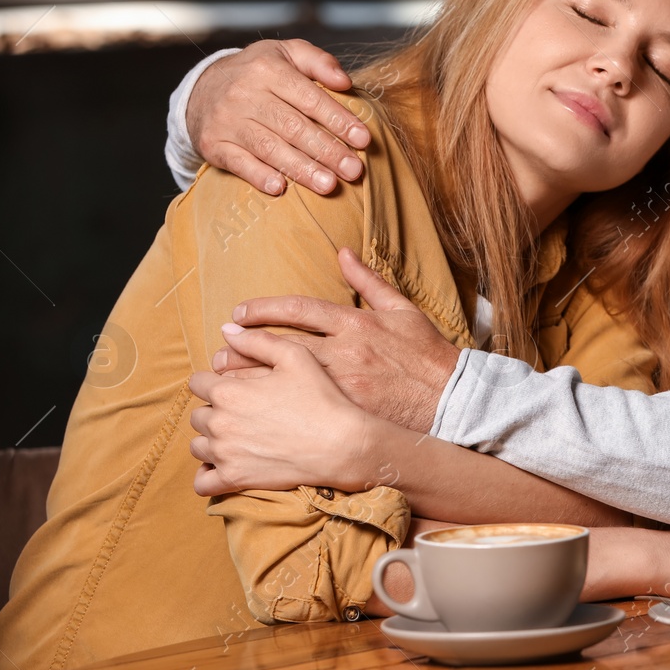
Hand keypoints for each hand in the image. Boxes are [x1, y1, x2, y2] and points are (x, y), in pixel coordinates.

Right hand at [189, 39, 368, 195]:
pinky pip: (238, 163)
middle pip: (293, 127)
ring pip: (269, 148)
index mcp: (268, 69)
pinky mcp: (213, 144)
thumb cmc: (258, 72)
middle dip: (328, 151)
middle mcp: (245, 94)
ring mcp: (227, 121)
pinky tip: (281, 188)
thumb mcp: (286, 53)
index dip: (339, 120)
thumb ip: (318, 61)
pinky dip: (259, 176)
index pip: (310, 98)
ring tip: (329, 185)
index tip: (364, 140)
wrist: (202, 87)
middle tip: (354, 170)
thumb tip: (345, 81)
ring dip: (301, 169)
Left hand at [189, 326, 373, 496]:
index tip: (233, 385)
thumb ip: (257, 341)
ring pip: (198, 446)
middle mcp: (219, 424)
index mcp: (228, 392)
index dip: (213, 380)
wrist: (340, 445)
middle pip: (198, 415)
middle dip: (214, 410)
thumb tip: (227, 331)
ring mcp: (224, 455)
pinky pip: (202, 482)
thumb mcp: (295, 357)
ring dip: (211, 440)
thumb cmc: (320, 398)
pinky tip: (223, 465)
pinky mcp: (234, 479)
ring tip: (237, 436)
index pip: (197, 382)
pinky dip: (207, 474)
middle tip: (243, 411)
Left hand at [229, 248, 461, 432]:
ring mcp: (344, 387)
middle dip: (245, 350)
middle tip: (218, 352)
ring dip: (252, 382)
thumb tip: (343, 253)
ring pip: (285, 383)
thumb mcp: (402, 310)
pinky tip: (251, 416)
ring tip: (224, 385)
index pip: (299, 310)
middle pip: (282, 349)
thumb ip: (369, 281)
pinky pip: (300, 413)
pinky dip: (273, 412)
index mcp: (356, 324)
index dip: (264, 310)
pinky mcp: (346, 416)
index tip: (238, 314)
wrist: (451, 398)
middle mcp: (346, 353)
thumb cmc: (427, 354)